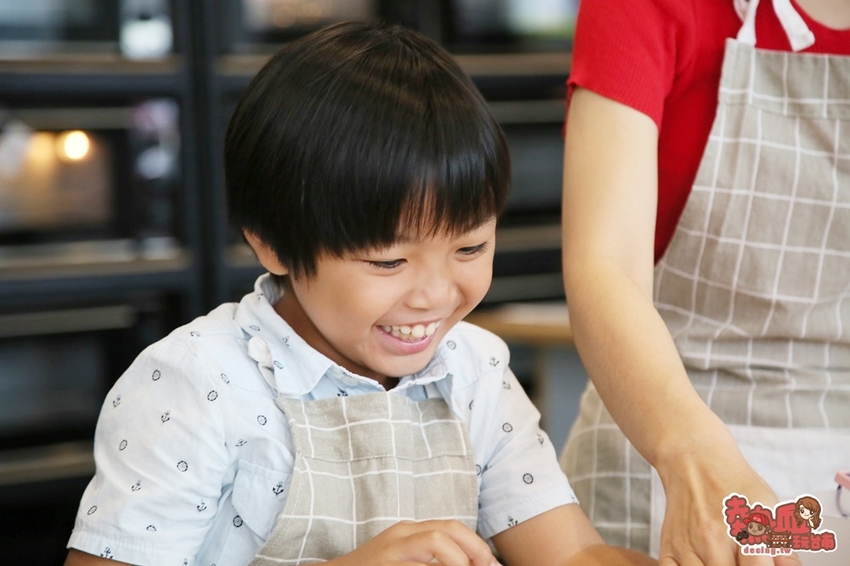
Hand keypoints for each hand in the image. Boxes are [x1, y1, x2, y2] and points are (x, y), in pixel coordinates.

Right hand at [327, 519, 501, 565]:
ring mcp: (394, 544)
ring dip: (461, 558)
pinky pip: (425, 553)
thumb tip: (470, 565)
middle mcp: (404, 532)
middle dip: (476, 549)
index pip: (453, 529)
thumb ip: (430, 563)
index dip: (478, 547)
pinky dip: (443, 563)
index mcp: (411, 532)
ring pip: (439, 538)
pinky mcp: (387, 558)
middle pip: (450, 529)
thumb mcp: (406, 563)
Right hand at [656, 449, 800, 565]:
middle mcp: (714, 540)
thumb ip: (783, 548)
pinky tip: (701, 563)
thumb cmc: (732, 483)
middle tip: (740, 557)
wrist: (694, 460)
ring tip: (723, 559)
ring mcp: (688, 545)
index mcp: (745, 530)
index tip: (759, 563)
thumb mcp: (769, 508)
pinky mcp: (669, 547)